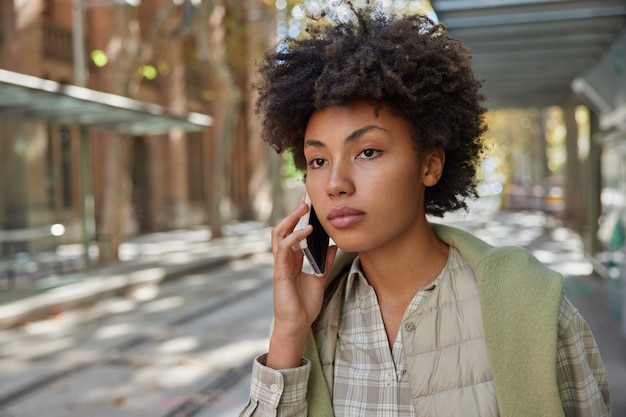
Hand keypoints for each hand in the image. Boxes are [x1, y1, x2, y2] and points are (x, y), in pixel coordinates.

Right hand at [266, 199, 336, 368]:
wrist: (297, 323)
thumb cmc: (305, 304)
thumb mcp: (319, 277)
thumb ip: (324, 261)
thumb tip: (333, 246)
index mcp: (292, 259)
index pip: (292, 232)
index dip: (299, 217)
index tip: (309, 203)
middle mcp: (284, 258)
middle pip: (284, 228)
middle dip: (293, 212)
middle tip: (306, 199)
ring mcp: (281, 264)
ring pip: (279, 234)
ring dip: (290, 219)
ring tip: (303, 208)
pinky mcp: (280, 271)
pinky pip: (284, 249)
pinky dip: (295, 237)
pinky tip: (307, 231)